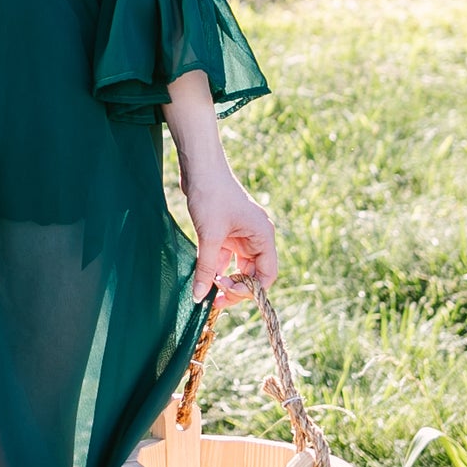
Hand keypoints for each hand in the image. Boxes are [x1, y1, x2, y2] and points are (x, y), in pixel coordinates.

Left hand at [184, 166, 277, 305]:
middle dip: (236, 288)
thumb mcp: (209, 235)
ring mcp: (242, 235)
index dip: (250, 290)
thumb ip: (206, 268)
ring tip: (209, 292)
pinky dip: (216, 267)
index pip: (267, 274)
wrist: (200, 167)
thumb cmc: (211, 195)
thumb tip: (199, 297)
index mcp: (263, 236)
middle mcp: (257, 237)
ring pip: (239, 267)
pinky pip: (226, 257)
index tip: (227, 293)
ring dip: (226, 279)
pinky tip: (203, 275)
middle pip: (253, 273)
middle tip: (215, 300)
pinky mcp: (227, 232)